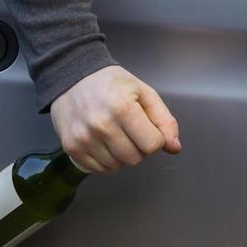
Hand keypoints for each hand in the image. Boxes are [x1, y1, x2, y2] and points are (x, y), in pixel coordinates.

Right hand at [49, 65, 181, 172]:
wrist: (73, 76)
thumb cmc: (112, 83)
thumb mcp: (144, 93)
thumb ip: (164, 120)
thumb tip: (175, 148)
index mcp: (123, 108)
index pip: (152, 145)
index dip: (154, 138)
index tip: (145, 127)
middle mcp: (102, 125)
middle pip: (135, 158)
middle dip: (138, 147)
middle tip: (129, 129)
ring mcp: (84, 138)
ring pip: (117, 166)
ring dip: (121, 155)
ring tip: (114, 134)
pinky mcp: (71, 147)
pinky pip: (98, 169)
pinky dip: (105, 161)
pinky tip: (103, 143)